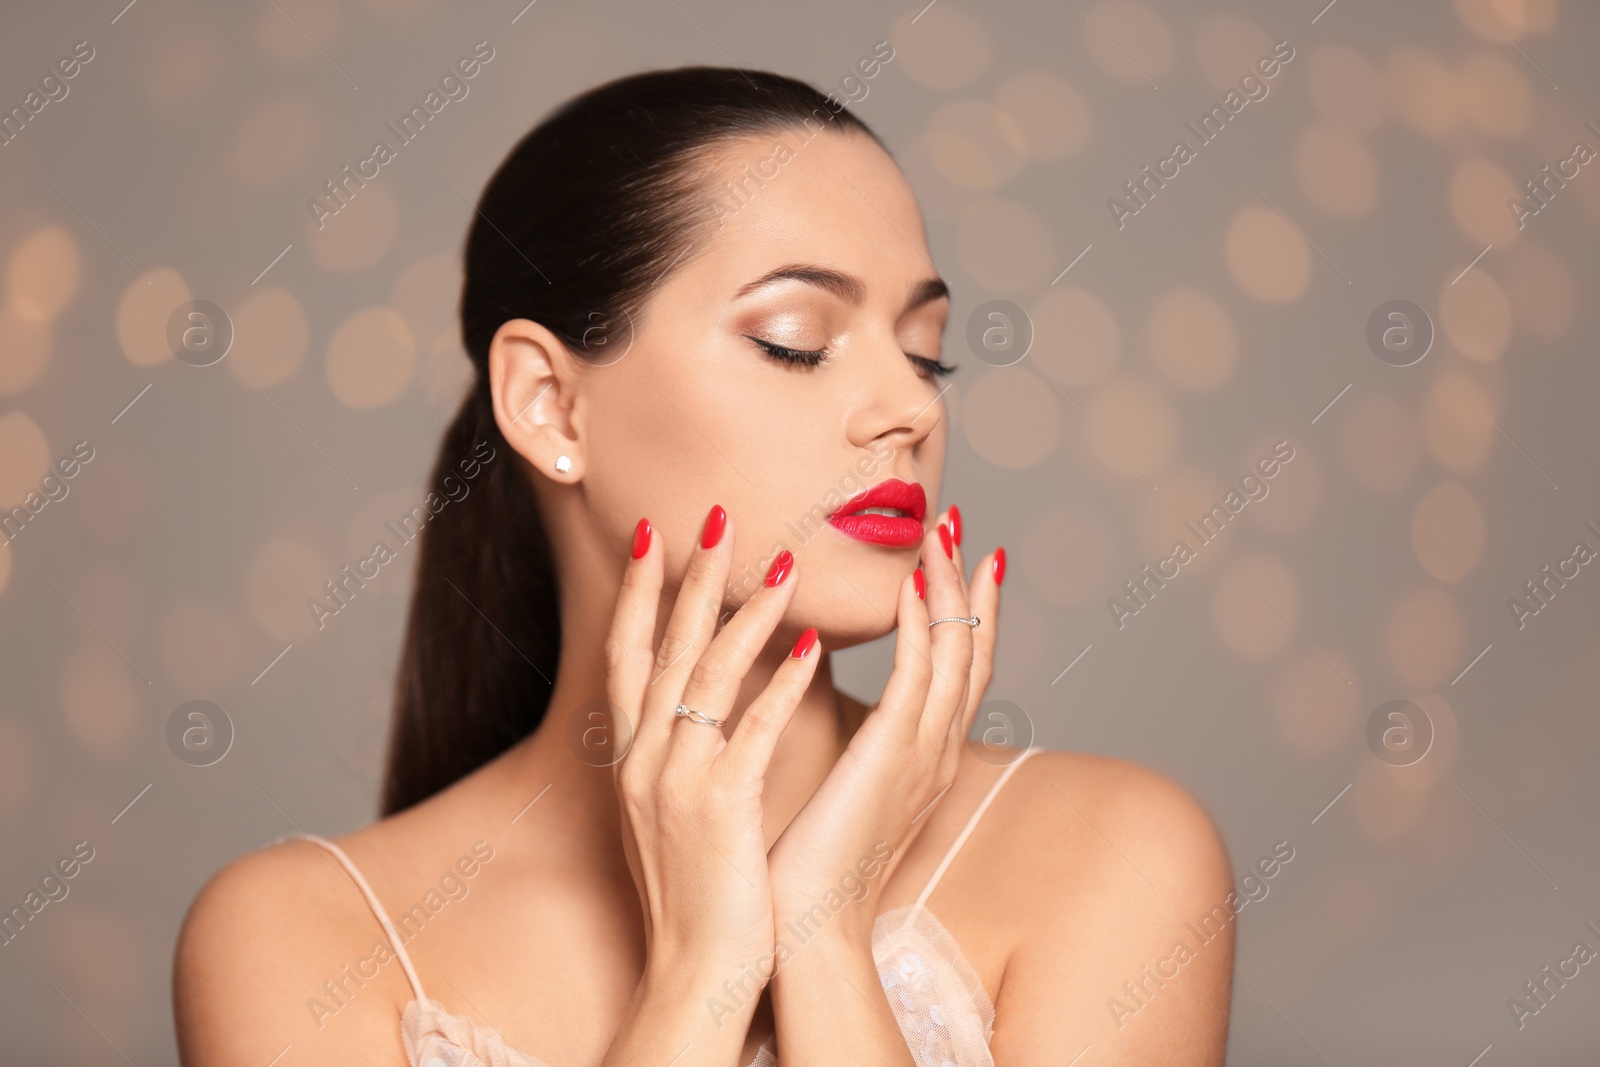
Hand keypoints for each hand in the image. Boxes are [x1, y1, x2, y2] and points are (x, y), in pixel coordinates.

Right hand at [606, 504, 821, 985]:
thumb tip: (712, 697)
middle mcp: (643, 757)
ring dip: (746, 613)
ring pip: (707, 675)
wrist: (695, 967)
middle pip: (663, 646)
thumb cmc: (696, 887)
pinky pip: (753, 731)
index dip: (636, 591)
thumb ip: (684, 747)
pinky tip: (811, 647)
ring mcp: (676, 781)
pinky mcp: (718, 808)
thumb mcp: (671, 806)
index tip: (652, 535)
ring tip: (783, 562)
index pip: (626, 653)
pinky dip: (781, 685)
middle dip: (690, 577)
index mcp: (632, 755)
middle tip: (717, 514)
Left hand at [765, 507, 1002, 941]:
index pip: (951, 667)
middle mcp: (932, 750)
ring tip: (941, 532)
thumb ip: (844, 735)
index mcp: (918, 757)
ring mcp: (919, 754)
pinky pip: (916, 676)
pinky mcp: (891, 758)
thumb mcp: (837, 783)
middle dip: (968, 584)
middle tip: (962, 525)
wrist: (804, 928)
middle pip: (969, 650)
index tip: (956, 557)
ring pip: (951, 651)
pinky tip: (911, 583)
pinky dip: (919, 626)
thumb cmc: (807, 862)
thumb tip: (817, 687)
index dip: (958, 610)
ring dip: (948, 587)